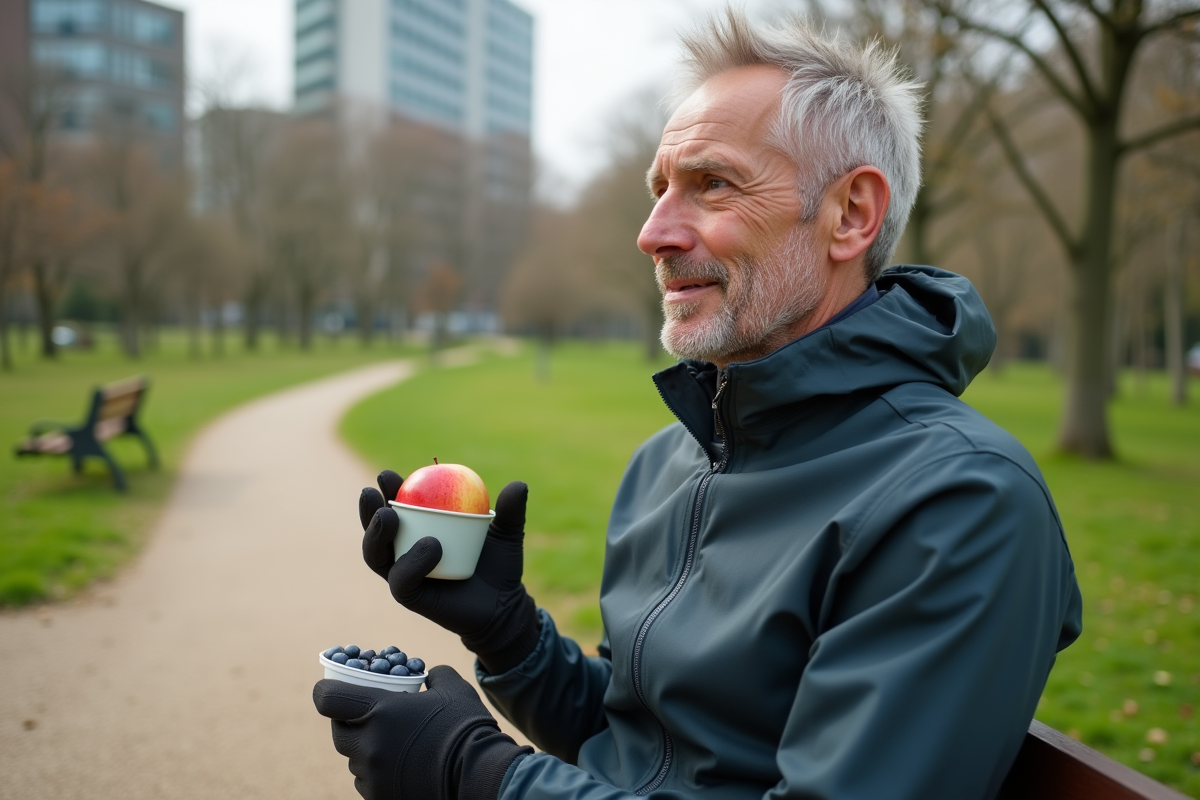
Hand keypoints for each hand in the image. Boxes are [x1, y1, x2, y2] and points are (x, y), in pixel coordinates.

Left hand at [313, 665, 531, 799]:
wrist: (478, 772)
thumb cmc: (464, 725)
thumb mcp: (451, 687)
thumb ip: (433, 675)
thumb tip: (427, 674)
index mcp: (379, 712)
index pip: (328, 699)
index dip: (325, 690)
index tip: (331, 687)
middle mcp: (369, 745)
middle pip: (338, 732)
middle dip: (347, 722)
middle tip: (365, 715)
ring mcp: (373, 775)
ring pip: (353, 759)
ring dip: (364, 748)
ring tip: (391, 743)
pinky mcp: (380, 797)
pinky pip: (366, 782)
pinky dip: (375, 772)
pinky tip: (399, 765)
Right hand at [359, 471, 540, 673]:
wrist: (504, 604)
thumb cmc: (499, 565)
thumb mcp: (506, 534)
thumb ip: (511, 511)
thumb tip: (519, 485)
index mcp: (419, 529)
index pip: (397, 505)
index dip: (388, 489)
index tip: (388, 475)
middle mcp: (404, 551)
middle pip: (375, 529)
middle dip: (368, 507)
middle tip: (375, 491)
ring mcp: (405, 574)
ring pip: (376, 554)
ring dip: (376, 533)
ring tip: (388, 514)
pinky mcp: (411, 597)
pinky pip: (402, 579)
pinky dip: (412, 561)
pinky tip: (431, 545)